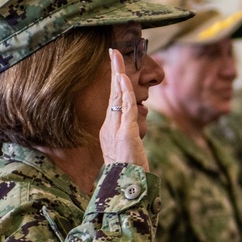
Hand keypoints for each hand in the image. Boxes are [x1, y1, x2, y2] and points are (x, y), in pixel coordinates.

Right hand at [100, 49, 147, 170]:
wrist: (124, 189)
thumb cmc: (127, 173)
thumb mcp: (127, 152)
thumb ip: (128, 139)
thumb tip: (132, 132)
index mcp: (109, 130)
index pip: (113, 100)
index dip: (115, 82)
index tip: (116, 65)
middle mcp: (109, 127)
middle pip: (112, 94)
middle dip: (113, 71)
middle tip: (113, 51)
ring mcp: (115, 130)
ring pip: (116, 97)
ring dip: (118, 75)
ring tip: (116, 57)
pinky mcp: (125, 135)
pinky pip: (125, 109)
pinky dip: (124, 92)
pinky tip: (124, 79)